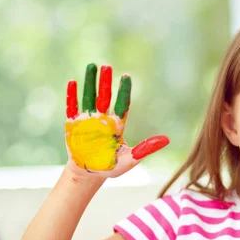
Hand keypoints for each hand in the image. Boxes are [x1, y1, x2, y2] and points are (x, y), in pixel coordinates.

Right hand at [65, 63, 168, 177]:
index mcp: (117, 125)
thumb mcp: (130, 160)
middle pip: (104, 97)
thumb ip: (146, 148)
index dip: (123, 91)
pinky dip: (73, 96)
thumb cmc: (111, 166)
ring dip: (89, 83)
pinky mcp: (73, 125)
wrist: (89, 173)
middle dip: (105, 82)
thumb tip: (167, 140)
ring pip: (89, 97)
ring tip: (92, 66)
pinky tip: (73, 83)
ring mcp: (87, 120)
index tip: (126, 77)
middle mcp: (103, 119)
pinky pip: (73, 108)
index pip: (122, 104)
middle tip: (107, 66)